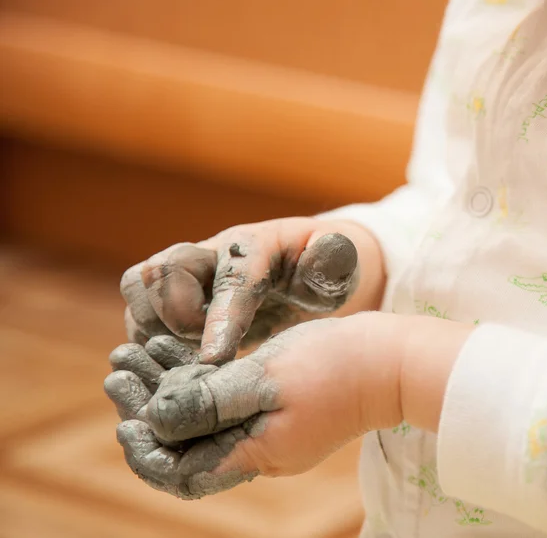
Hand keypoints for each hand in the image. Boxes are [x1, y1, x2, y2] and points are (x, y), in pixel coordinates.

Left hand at [105, 313, 404, 499]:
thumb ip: (208, 403)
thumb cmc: (334, 366)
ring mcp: (267, 426)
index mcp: (253, 453)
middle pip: (187, 438)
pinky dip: (195, 376)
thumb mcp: (265, 380)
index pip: (182, 471)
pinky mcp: (273, 404)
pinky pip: (223, 396)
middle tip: (118, 366)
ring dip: (167, 384)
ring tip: (134, 351)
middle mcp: (255, 448)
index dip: (146, 449)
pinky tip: (173, 350)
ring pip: (203, 413)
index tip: (123, 412)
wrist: (389, 359)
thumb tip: (155, 423)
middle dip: (147, 405)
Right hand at [120, 217, 383, 364]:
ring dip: (151, 332)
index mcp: (253, 247)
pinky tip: (177, 368)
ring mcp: (190, 275)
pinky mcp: (179, 298)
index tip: (215, 361)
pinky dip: (148, 343)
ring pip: (139, 290)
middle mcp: (211, 255)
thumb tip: (323, 257)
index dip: (219, 319)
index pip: (229, 279)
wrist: (305, 270)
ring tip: (181, 364)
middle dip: (169, 317)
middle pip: (158, 272)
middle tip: (199, 354)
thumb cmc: (324, 270)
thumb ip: (331, 262)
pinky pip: (142, 314)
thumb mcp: (339, 265)